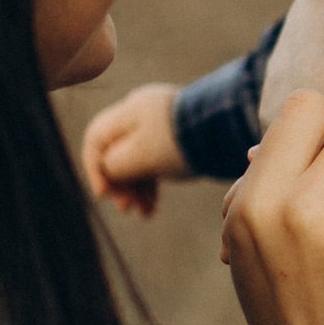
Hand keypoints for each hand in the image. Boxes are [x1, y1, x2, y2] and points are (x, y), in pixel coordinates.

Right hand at [80, 83, 189, 217]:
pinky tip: (152, 208)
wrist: (229, 131)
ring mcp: (161, 126)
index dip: (94, 168)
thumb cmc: (182, 142)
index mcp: (129, 111)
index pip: (96, 138)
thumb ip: (115, 165)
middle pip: (116, 151)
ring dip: (135, 188)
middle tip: (125, 208)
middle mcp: (142, 115)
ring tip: (142, 213)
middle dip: (119, 182)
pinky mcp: (178, 140)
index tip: (104, 195)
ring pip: (137, 160)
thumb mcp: (140, 156)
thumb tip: (108, 171)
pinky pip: (155, 162)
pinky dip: (152, 184)